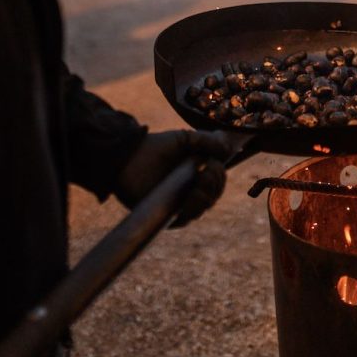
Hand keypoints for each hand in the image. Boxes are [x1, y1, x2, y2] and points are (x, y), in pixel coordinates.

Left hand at [114, 130, 229, 226]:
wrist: (128, 158)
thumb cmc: (155, 147)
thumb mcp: (184, 139)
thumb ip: (206, 141)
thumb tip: (228, 147)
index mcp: (195, 174)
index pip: (217, 180)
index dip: (220, 173)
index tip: (216, 162)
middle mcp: (189, 191)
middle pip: (214, 194)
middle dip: (216, 181)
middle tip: (209, 169)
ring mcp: (179, 204)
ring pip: (204, 206)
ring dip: (208, 193)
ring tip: (202, 179)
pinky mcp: (167, 216)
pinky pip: (188, 218)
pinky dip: (194, 207)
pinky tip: (193, 195)